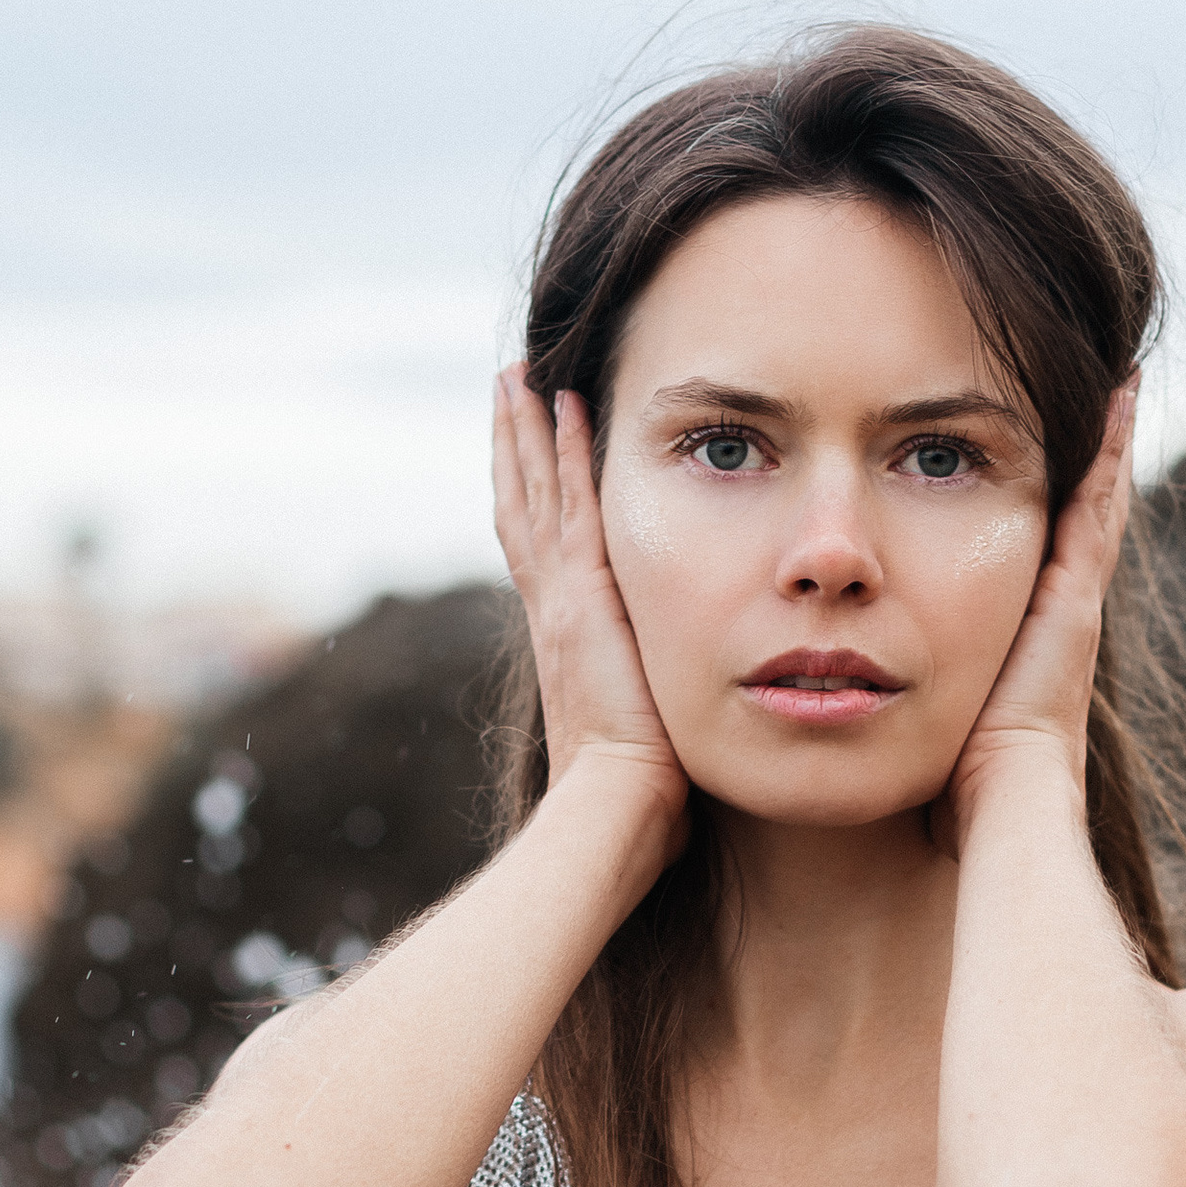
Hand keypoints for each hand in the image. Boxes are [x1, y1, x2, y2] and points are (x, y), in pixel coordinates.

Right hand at [492, 368, 689, 849]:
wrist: (617, 810)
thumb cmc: (638, 798)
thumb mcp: (645, 739)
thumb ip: (654, 711)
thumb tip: (679, 726)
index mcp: (566, 641)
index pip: (541, 552)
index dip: (532, 499)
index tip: (528, 450)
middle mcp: (552, 611)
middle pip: (523, 507)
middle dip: (516, 448)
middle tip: (507, 388)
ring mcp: (562, 599)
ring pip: (536, 494)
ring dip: (528, 432)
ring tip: (518, 377)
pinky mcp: (583, 594)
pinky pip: (572, 504)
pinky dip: (565, 452)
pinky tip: (563, 403)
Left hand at [940, 375, 1138, 848]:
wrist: (996, 807)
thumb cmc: (949, 781)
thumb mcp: (922, 711)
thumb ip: (901, 683)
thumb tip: (839, 676)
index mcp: (1022, 632)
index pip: (1035, 545)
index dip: (1036, 495)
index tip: (1033, 441)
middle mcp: (1057, 609)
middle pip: (1075, 513)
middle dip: (1082, 453)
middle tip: (1097, 381)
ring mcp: (1072, 599)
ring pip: (1093, 499)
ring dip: (1104, 439)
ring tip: (1115, 373)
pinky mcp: (1077, 595)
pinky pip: (1096, 508)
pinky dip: (1111, 452)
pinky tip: (1118, 398)